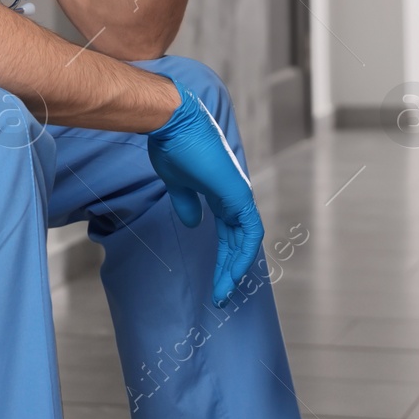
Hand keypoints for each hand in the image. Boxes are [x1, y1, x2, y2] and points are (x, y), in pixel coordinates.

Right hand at [146, 80, 263, 305]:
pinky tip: (232, 274)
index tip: (214, 279)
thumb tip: (193, 223)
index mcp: (220, 192)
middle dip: (228, 269)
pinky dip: (242, 255)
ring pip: (245, 241)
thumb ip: (187, 203)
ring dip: (235, 268)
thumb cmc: (170, 145)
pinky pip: (249, 233)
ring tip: (223, 293)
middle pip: (237, 240)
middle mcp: (234, 195)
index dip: (223, 256)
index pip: (228, 231)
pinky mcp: (238, 195)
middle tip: (220, 295)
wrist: (172, 123)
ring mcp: (238, 195)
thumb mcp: (176, 182)